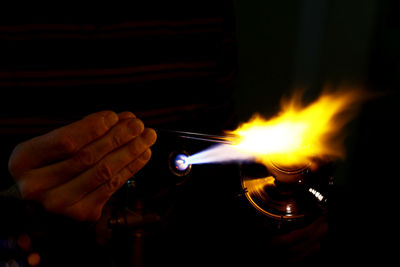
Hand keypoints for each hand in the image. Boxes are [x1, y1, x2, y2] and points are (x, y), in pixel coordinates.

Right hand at [8, 111, 156, 220]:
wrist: (40, 202)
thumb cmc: (49, 164)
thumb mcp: (51, 145)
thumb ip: (81, 131)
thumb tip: (119, 119)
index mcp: (24, 161)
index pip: (66, 141)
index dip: (93, 128)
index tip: (115, 116)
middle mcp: (37, 186)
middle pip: (88, 156)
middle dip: (118, 137)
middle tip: (138, 124)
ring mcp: (60, 204)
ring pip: (103, 172)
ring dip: (130, 151)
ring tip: (147, 136)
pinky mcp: (81, 213)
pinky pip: (112, 186)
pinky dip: (131, 168)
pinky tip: (143, 154)